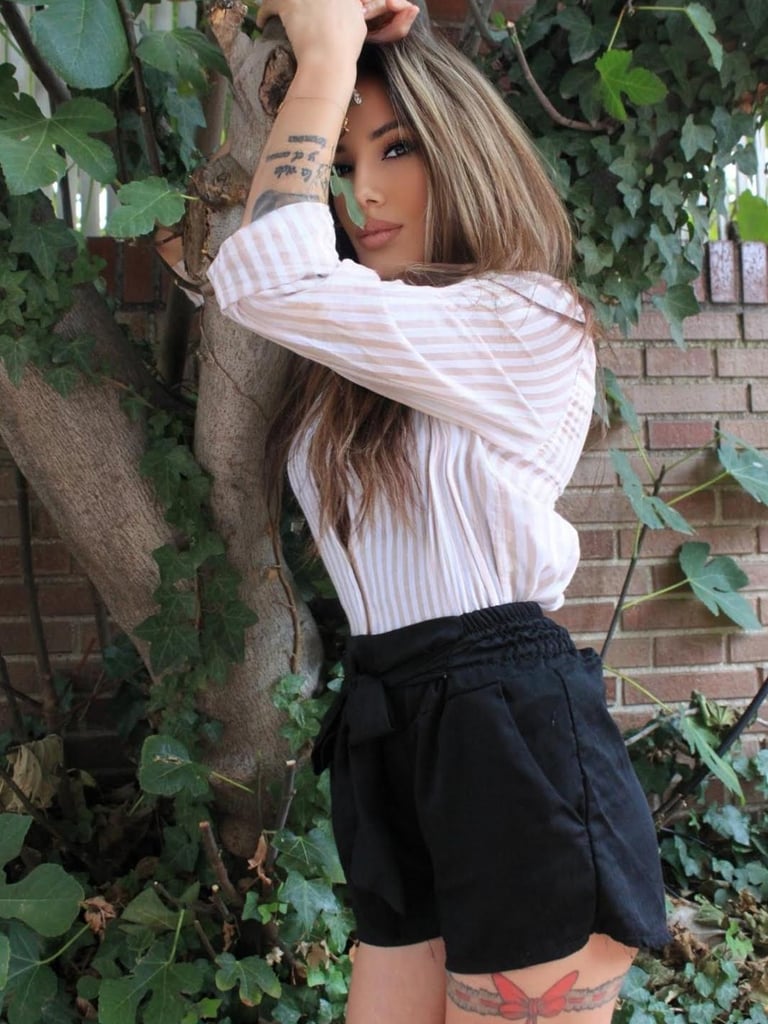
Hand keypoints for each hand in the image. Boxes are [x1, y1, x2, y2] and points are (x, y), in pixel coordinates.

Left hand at [256, 0, 418, 57]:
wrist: (331, 60)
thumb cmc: (348, 48)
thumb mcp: (359, 23)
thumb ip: (360, 10)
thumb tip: (382, 8)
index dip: (319, 2)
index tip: (316, 6)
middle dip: (300, 1)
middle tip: (296, 9)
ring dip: (279, 2)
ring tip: (274, 11)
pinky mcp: (288, 4)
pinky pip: (269, 4)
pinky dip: (264, 14)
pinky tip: (263, 22)